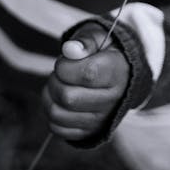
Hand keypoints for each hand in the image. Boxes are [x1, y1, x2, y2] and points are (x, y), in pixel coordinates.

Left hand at [43, 24, 129, 141]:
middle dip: (55, 80)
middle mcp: (112, 100)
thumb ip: (85, 41)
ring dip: (49, 96)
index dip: (65, 65)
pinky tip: (59, 99)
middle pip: (68, 97)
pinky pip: (57, 128)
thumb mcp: (99, 37)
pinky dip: (51, 113)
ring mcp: (100, 119)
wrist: (120, 73)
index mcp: (118, 73)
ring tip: (58, 84)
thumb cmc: (104, 52)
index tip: (66, 58)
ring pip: (58, 114)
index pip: (86, 74)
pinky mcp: (89, 131)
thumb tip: (69, 50)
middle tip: (61, 71)